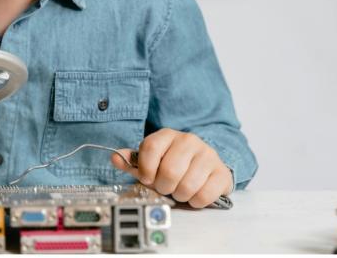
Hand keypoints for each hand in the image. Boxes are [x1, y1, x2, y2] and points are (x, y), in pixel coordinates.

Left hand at [110, 128, 232, 208]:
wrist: (205, 165)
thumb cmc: (174, 164)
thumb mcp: (151, 160)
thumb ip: (132, 161)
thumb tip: (115, 158)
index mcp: (167, 135)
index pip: (150, 148)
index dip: (145, 169)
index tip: (146, 179)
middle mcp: (189, 141)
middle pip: (169, 170)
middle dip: (163, 186)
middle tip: (165, 187)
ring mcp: (208, 155)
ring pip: (187, 185)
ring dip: (180, 195)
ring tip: (180, 190)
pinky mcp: (222, 172)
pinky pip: (205, 195)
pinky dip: (196, 201)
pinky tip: (194, 195)